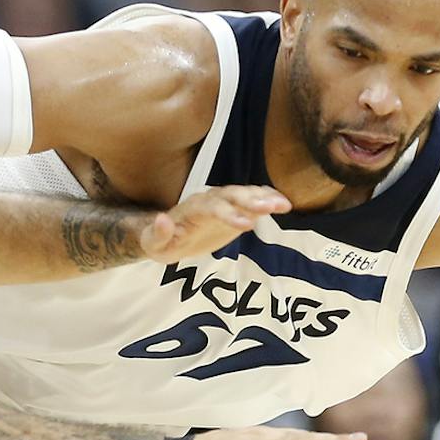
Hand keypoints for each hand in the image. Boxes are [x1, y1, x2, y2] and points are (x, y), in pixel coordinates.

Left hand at [132, 184, 291, 263]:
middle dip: (251, 200)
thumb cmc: (162, 243)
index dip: (229, 214)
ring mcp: (224, 202)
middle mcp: (209, 200)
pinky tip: (283, 203)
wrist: (170, 237)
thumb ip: (159, 234)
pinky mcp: (235, 208)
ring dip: (264, 197)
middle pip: (231, 196)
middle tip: (272, 207)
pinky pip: (252, 199)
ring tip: (284, 205)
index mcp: (192, 209)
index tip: (246, 226)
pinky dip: (267, 198)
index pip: (211, 208)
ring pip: (244, 194)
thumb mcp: (155, 245)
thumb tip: (162, 219)